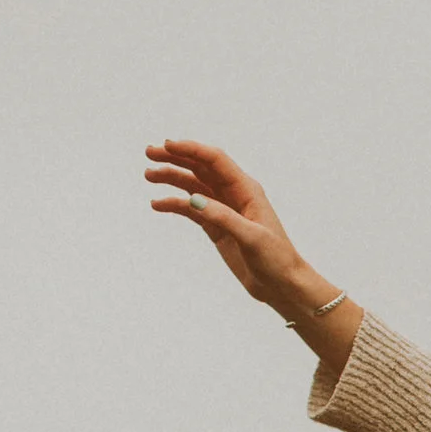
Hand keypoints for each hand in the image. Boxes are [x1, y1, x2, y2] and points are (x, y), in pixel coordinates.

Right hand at [146, 138, 344, 326]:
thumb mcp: (251, 237)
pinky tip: (158, 204)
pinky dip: (175, 205)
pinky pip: (192, 210)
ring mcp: (224, 210)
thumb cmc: (275, 259)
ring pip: (194, 186)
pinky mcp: (217, 227)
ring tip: (149, 175)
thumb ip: (223, 217)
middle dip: (176, 158)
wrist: (282, 285)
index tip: (167, 146)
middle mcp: (234, 194)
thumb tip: (193, 200)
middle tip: (150, 153)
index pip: (215, 160)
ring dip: (172, 178)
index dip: (191, 150)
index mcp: (247, 189)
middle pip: (201, 167)